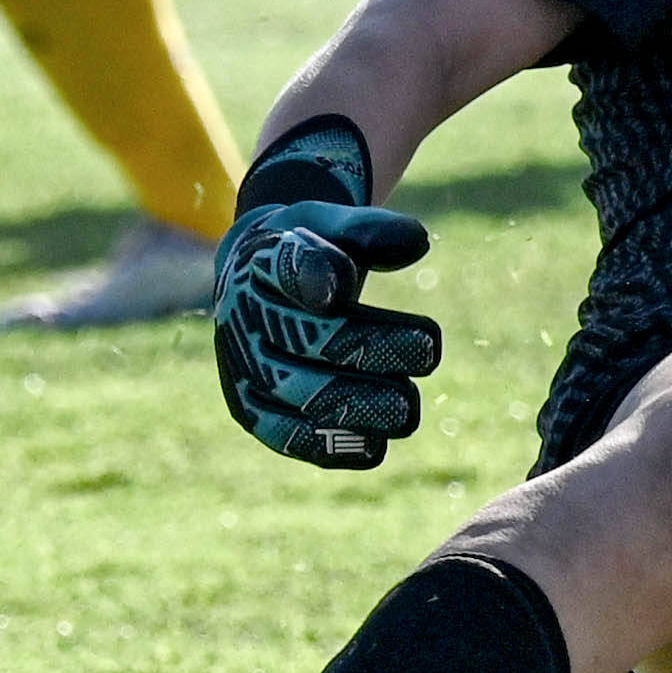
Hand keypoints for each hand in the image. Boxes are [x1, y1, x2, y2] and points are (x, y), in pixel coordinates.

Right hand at [211, 119, 442, 469]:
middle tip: (428, 352)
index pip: (288, 266)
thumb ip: (370, 231)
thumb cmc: (306, 249)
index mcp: (260, 262)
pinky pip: (288, 436)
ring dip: (358, 407)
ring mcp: (243, 369)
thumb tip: (417, 242)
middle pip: (307, 339)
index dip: (316, 275)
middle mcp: (243, 319)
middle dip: (371, 350)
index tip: (349, 288)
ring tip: (407, 409)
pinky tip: (375, 446)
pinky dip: (330, 447)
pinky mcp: (253, 411)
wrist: (255, 282)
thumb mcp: (332, 225)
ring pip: (299, 396)